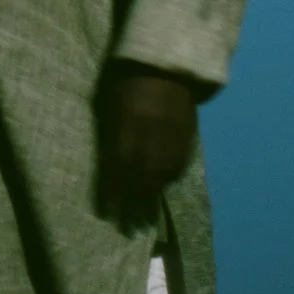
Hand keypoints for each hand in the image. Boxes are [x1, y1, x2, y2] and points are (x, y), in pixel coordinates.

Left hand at [98, 62, 198, 226]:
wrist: (167, 65)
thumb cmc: (127, 80)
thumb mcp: (109, 103)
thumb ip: (110, 133)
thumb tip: (106, 161)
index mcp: (127, 131)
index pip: (117, 172)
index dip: (112, 196)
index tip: (107, 216)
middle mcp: (150, 141)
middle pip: (140, 182)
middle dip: (133, 207)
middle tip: (128, 228)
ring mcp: (171, 142)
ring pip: (161, 179)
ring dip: (152, 200)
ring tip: (146, 220)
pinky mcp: (186, 140)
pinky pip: (177, 169)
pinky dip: (167, 182)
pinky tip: (161, 191)